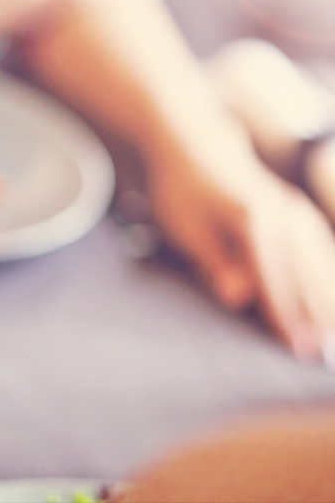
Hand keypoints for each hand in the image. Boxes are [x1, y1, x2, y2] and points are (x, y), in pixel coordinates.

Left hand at [147, 132, 334, 361]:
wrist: (196, 146)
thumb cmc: (183, 190)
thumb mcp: (185, 226)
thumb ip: (213, 261)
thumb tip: (237, 297)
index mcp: (253, 218)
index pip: (274, 276)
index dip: (284, 314)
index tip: (294, 348)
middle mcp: (283, 213)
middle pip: (307, 272)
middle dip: (315, 316)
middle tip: (319, 357)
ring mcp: (296, 211)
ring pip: (322, 262)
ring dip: (327, 300)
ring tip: (330, 340)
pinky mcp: (299, 214)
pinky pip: (322, 251)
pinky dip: (327, 278)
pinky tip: (329, 306)